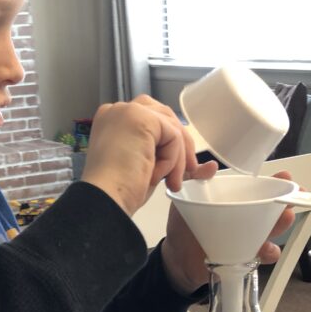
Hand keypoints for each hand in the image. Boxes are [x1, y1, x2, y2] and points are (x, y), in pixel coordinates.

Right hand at [80, 95, 197, 215]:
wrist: (103, 200)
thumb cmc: (117, 191)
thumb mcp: (146, 167)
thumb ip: (166, 156)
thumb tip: (207, 166)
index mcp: (112, 121)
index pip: (151, 120)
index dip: (170, 143)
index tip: (178, 170)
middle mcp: (117, 111)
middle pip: (164, 116)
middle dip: (181, 145)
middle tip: (189, 172)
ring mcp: (128, 111)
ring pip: (171, 127)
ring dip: (177, 158)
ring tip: (170, 182)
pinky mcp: (141, 118)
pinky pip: (173, 136)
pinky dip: (172, 160)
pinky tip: (156, 177)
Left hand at [161, 169, 297, 293]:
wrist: (177, 257)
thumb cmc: (185, 224)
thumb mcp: (186, 197)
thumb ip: (195, 178)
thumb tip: (211, 166)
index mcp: (236, 200)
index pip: (261, 189)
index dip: (277, 183)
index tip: (286, 178)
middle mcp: (247, 218)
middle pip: (273, 209)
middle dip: (286, 202)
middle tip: (290, 199)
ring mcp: (248, 238)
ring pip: (272, 230)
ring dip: (281, 225)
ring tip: (285, 219)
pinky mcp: (245, 256)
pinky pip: (263, 255)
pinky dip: (268, 252)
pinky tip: (264, 249)